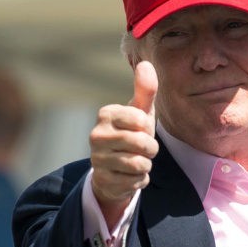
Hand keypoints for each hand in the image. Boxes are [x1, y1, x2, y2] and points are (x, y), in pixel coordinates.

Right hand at [89, 61, 158, 226]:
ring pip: (140, 164)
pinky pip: (136, 182)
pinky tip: (129, 175)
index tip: (141, 129)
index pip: (141, 120)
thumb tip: (146, 64)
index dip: (148, 127)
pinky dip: (139, 180)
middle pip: (142, 143)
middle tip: (144, 149)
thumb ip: (145, 90)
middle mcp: (96, 135)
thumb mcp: (141, 112)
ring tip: (136, 161)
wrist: (114, 168)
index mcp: (105, 114)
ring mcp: (97, 159)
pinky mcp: (103, 180)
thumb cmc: (132, 133)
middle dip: (151, 149)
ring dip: (146, 165)